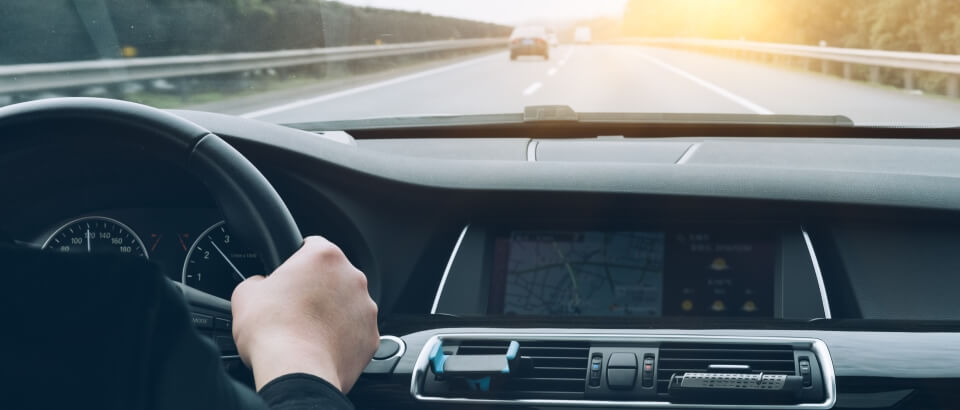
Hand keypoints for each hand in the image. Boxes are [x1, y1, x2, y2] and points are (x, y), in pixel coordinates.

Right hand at [231, 236, 379, 391]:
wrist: (296, 372)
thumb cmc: (272, 331)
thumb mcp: (246, 293)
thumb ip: (258, 280)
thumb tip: (260, 285)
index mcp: (324, 257)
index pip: (313, 245)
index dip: (297, 260)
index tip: (288, 275)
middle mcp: (353, 278)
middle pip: (333, 276)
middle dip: (317, 288)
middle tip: (293, 308)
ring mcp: (366, 308)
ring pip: (347, 304)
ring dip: (331, 313)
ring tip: (307, 331)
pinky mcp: (371, 336)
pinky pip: (355, 332)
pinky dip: (342, 338)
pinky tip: (321, 347)